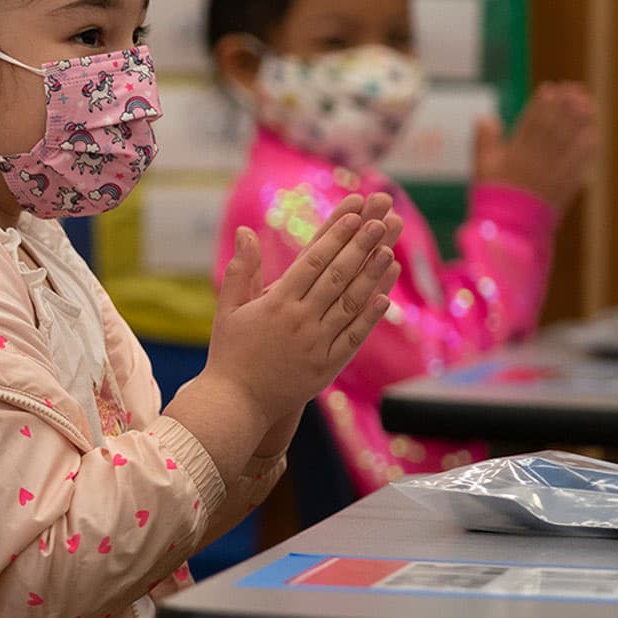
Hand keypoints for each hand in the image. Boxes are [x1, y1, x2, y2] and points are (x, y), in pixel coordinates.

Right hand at [205, 194, 401, 420]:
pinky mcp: (326, 367)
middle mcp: (299, 321)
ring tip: (389, 251)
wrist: (235, 403)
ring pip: (350, 304)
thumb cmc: (230, 354)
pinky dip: (369, 317)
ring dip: (371, 276)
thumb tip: (246, 231)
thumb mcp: (228, 308)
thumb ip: (241, 269)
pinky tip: (384, 297)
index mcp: (275, 304)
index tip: (353, 215)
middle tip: (380, 221)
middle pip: (336, 276)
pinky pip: (353, 337)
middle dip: (360, 247)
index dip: (335, 236)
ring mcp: (316, 344)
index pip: (312, 261)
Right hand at [473, 82, 596, 212]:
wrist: (508, 229)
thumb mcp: (481, 167)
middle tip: (575, 90)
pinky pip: (579, 165)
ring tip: (588, 105)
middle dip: (565, 106)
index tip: (551, 88)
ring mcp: (554, 172)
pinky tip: (593, 136)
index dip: (542, 104)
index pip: (532, 122)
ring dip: (580, 122)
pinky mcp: (565, 186)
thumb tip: (484, 117)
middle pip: (555, 127)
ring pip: (569, 142)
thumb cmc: (492, 196)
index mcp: (517, 153)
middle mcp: (538, 159)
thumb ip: (484, 141)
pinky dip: (587, 149)